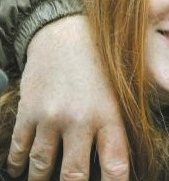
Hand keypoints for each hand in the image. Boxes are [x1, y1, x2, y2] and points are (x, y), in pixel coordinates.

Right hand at [7, 15, 128, 179]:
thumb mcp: (118, 93)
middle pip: (74, 176)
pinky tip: (20, 169)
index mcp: (109, 116)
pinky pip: (19, 150)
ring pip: (42, 168)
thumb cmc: (99, 66)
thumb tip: (118, 163)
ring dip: (42, 180)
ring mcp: (51, 118)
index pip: (115, 165)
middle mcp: (80, 121)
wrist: (67, 34)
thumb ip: (117, 127)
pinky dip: (18, 164)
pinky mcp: (28, 112)